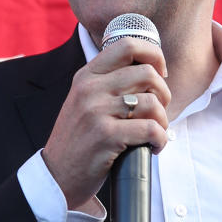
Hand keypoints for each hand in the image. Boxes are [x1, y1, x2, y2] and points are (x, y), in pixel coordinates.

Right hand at [42, 37, 170, 210]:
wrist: (57, 176)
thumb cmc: (79, 141)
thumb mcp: (85, 102)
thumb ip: (108, 84)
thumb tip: (150, 73)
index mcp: (86, 76)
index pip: (127, 45)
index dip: (154, 55)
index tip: (161, 73)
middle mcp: (90, 88)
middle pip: (147, 73)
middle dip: (164, 94)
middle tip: (159, 113)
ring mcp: (96, 111)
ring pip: (152, 102)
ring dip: (163, 121)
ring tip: (155, 134)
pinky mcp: (106, 136)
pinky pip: (150, 129)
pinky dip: (160, 140)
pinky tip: (153, 148)